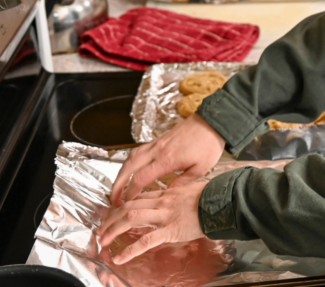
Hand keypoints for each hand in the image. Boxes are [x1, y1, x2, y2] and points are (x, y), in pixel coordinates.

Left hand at [97, 180, 207, 264]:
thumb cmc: (212, 197)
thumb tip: (175, 200)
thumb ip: (179, 195)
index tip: (112, 213)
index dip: (121, 206)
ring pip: (131, 218)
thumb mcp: (192, 190)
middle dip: (111, 218)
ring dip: (114, 230)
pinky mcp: (171, 230)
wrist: (224, 202)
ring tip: (104, 241)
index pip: (138, 198)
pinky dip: (131, 250)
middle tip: (101, 229)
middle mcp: (162, 202)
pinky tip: (121, 258)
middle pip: (128, 206)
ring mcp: (165, 215)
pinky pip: (147, 240)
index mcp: (167, 194)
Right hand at [110, 114, 224, 206]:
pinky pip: (137, 152)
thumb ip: (182, 183)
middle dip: (117, 184)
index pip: (140, 178)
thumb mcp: (201, 169)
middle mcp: (157, 150)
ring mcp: (156, 144)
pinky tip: (129, 170)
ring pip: (130, 158)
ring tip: (117, 187)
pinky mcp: (158, 140)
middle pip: (128, 168)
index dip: (130, 192)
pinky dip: (129, 162)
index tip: (125, 203)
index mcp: (166, 160)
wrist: (212, 121)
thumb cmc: (208, 144)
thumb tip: (167, 195)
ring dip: (120, 173)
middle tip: (112, 198)